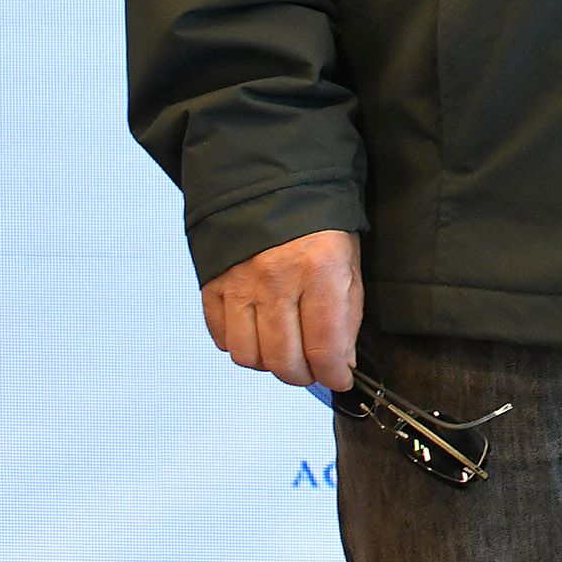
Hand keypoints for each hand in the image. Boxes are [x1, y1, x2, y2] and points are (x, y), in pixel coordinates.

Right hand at [201, 228, 362, 389]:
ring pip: (249, 357)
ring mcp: (239, 282)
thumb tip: (340, 365)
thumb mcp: (348, 260)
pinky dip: (240, 346)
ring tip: (284, 349)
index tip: (339, 379)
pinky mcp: (212, 284)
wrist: (271, 182)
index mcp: (320, 268)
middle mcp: (276, 278)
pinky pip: (222, 338)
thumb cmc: (318, 223)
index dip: (333, 374)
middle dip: (303, 375)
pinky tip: (257, 332)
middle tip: (312, 368)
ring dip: (269, 364)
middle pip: (284, 360)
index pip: (324, 347)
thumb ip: (346, 315)